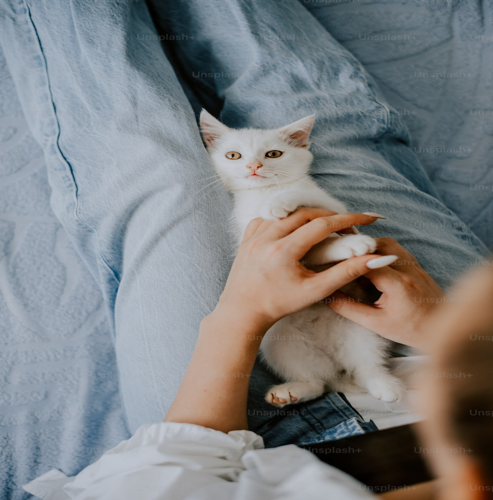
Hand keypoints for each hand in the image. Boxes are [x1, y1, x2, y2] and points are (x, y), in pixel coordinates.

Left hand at [214, 208, 396, 330]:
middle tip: (347, 227)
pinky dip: (284, 219)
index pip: (323, 225)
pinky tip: (293, 228)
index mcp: (284, 250)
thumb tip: (374, 259)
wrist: (242, 313)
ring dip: (307, 216)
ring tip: (324, 227)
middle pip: (306, 214)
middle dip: (330, 217)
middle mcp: (266, 238)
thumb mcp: (314, 291)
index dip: (349, 219)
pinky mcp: (245, 238)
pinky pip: (267, 218)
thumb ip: (345, 273)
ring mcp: (253, 236)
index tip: (368, 217)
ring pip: (286, 213)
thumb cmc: (277, 305)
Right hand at [327, 237, 444, 349]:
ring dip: (370, 249)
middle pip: (378, 245)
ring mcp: (415, 265)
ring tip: (357, 263)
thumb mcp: (376, 324)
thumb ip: (350, 309)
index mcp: (397, 283)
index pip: (367, 261)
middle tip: (343, 259)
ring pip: (388, 243)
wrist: (444, 331)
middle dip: (358, 249)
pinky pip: (397, 250)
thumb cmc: (412, 330)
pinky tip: (373, 266)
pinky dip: (382, 252)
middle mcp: (408, 269)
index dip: (347, 259)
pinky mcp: (418, 266)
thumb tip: (328, 296)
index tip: (331, 261)